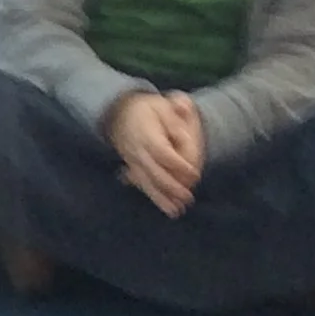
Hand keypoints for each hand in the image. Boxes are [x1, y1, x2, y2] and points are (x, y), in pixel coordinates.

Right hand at [107, 88, 204, 216]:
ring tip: (178, 210)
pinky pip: (143, 186)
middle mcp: (137, 150)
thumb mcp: (163, 105)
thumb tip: (183, 112)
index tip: (194, 172)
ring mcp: (133, 162)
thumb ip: (176, 111)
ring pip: (147, 183)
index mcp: (146, 133)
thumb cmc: (148, 109)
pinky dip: (156, 198)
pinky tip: (170, 209)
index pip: (161, 151)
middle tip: (188, 197)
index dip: (177, 164)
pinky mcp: (133, 170)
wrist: (120, 113)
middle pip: (153, 171)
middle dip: (171, 186)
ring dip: (163, 198)